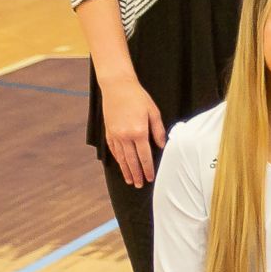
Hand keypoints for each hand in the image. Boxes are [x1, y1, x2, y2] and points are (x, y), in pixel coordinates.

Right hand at [99, 67, 166, 186]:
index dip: (148, 169)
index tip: (150, 178)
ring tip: (130, 180)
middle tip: (140, 185)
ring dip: (126, 170)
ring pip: (121, 157)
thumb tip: (162, 146)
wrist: (117, 87)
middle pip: (132, 160)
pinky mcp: (108, 131)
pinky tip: (121, 165)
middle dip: (137, 174)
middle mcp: (125, 136)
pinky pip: (113, 149)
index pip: (144, 156)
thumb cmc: (138, 97)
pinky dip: (117, 158)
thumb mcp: (154, 112)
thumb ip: (158, 131)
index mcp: (139, 132)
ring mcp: (115, 134)